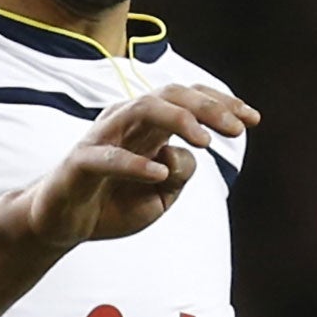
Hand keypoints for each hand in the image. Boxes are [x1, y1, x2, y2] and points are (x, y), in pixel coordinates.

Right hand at [23, 84, 258, 248]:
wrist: (62, 223)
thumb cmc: (113, 202)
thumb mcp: (161, 196)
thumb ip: (181, 174)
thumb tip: (188, 155)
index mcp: (147, 125)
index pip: (188, 98)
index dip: (222, 103)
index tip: (254, 120)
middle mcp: (126, 121)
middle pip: (171, 94)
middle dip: (208, 106)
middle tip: (237, 130)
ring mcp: (102, 138)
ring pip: (142, 109)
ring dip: (178, 120)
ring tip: (205, 142)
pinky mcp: (80, 163)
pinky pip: (108, 157)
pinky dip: (135, 164)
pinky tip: (159, 174)